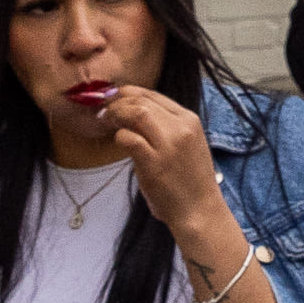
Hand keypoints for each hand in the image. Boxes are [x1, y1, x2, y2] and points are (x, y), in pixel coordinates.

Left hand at [93, 84, 231, 245]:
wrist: (199, 209)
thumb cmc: (190, 180)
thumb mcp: (186, 144)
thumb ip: (166, 128)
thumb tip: (134, 116)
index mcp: (190, 120)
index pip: (155, 95)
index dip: (130, 93)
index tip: (115, 98)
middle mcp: (181, 127)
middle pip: (142, 101)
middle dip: (118, 103)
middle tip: (104, 112)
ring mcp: (169, 144)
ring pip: (136, 113)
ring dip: (116, 114)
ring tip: (106, 121)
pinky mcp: (154, 162)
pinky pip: (129, 138)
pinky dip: (119, 136)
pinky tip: (118, 142)